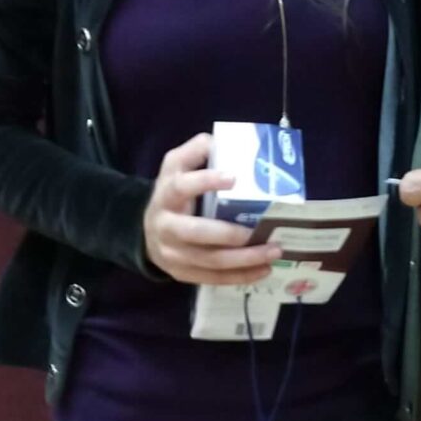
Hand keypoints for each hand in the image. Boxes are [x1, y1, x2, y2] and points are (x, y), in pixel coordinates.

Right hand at [143, 133, 280, 284]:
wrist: (146, 230)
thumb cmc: (172, 193)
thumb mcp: (175, 166)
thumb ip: (195, 151)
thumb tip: (219, 141)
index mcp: (166, 195)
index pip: (182, 187)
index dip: (205, 182)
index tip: (233, 178)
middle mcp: (166, 227)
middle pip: (197, 232)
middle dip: (231, 234)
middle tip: (262, 230)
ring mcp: (173, 254)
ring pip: (210, 261)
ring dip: (245, 259)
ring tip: (274, 252)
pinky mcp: (183, 274)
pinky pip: (213, 278)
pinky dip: (240, 276)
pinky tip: (264, 271)